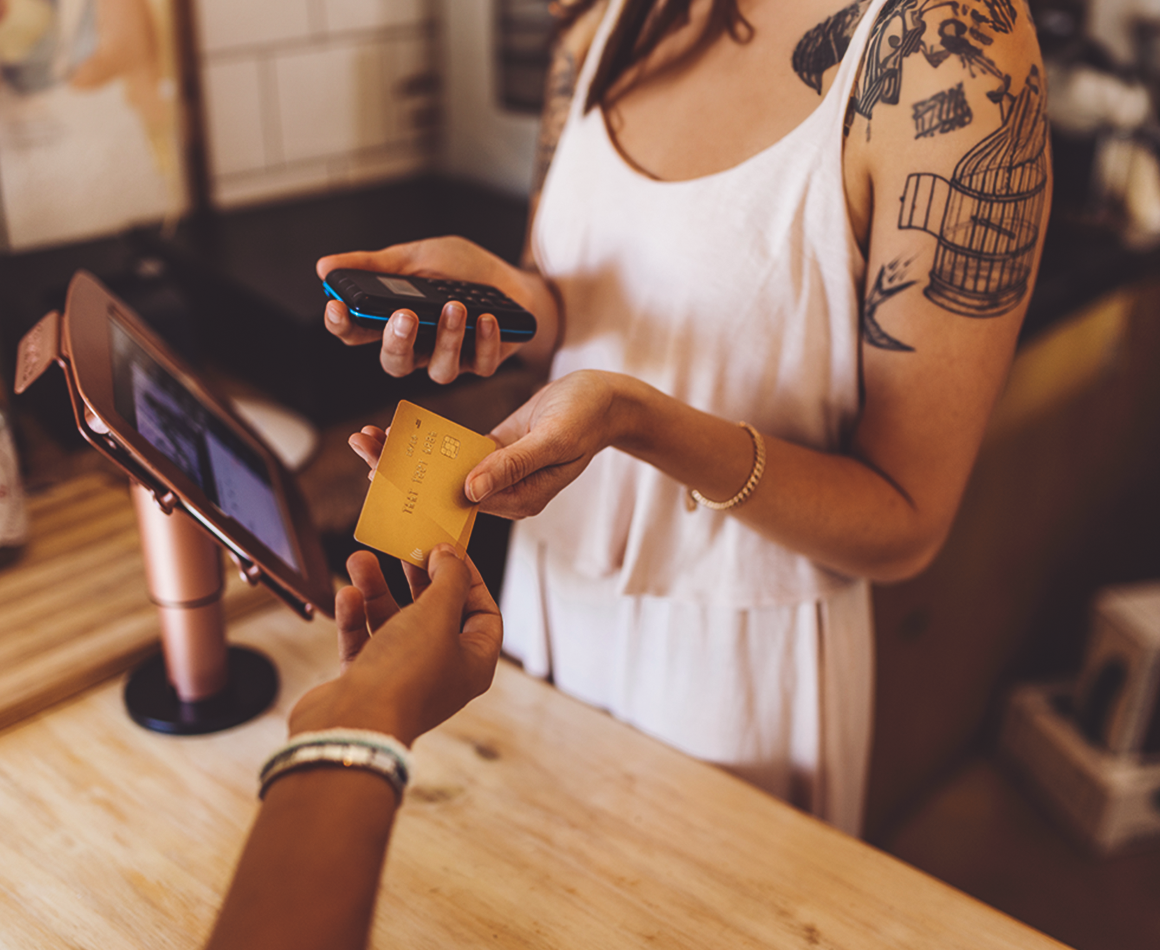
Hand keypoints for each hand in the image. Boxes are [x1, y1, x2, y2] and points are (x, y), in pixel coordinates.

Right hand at [288, 547, 502, 746]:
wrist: (352, 725)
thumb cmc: (406, 673)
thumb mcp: (437, 613)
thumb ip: (448, 578)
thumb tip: (450, 555)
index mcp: (473, 663)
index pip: (483, 613)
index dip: (469, 578)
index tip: (448, 550)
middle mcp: (441, 671)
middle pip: (435, 613)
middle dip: (418, 578)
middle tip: (405, 548)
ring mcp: (402, 677)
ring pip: (394, 623)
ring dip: (377, 590)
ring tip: (360, 560)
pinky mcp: (366, 682)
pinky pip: (365, 641)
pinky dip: (356, 617)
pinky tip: (347, 594)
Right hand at [318, 236, 539, 383]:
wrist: (514, 281)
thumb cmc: (462, 271)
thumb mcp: (417, 257)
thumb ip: (376, 265)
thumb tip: (325, 265)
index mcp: (394, 320)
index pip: (358, 333)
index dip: (343, 326)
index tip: (337, 308)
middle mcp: (419, 346)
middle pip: (395, 363)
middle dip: (397, 342)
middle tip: (405, 316)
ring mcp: (451, 358)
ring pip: (439, 370)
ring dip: (447, 339)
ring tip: (455, 308)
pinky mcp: (482, 362)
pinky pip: (479, 364)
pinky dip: (484, 340)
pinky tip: (487, 318)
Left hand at [344, 370, 619, 521]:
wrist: (610, 398)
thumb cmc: (589, 416)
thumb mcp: (553, 439)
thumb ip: (512, 464)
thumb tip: (469, 491)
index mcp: (521, 500)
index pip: (461, 504)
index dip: (419, 493)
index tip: (382, 479)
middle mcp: (507, 493)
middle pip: (443, 490)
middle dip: (402, 474)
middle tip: (363, 454)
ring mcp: (500, 472)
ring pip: (444, 470)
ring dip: (409, 456)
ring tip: (368, 440)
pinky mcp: (497, 450)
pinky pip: (457, 451)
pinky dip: (429, 442)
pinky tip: (400, 431)